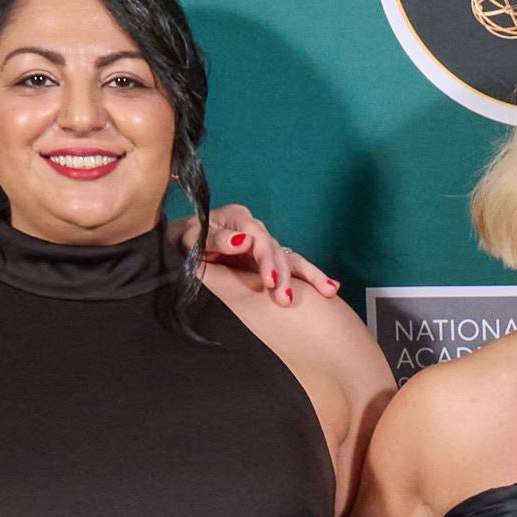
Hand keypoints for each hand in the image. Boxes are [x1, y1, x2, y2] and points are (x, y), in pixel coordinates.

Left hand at [184, 205, 337, 306]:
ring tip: (327, 291)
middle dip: (283, 274)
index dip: (264, 258)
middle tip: (285, 297)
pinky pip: (294, 268)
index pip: (256, 237)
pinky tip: (331, 288)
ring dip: (307, 277)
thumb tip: (242, 240)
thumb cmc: (188, 240)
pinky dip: (312, 277)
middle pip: (276, 250)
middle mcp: (256, 230)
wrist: (185, 244)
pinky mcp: (270, 260)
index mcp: (238, 218)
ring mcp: (265, 245)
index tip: (268, 280)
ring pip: (289, 258)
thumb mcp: (194, 238)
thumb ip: (216, 239)